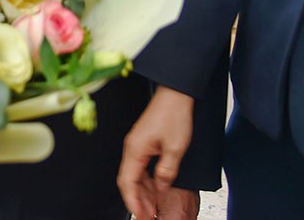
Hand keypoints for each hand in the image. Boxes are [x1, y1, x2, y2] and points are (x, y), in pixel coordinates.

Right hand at [118, 86, 194, 218]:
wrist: (175, 95)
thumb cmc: (173, 114)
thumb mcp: (175, 148)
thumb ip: (166, 171)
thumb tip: (160, 187)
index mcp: (135, 150)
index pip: (128, 182)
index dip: (133, 202)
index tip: (141, 216)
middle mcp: (132, 148)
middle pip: (127, 181)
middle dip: (135, 201)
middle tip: (146, 217)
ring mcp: (136, 146)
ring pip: (133, 175)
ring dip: (141, 193)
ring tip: (151, 208)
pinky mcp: (143, 143)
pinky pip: (140, 168)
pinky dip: (145, 182)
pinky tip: (154, 191)